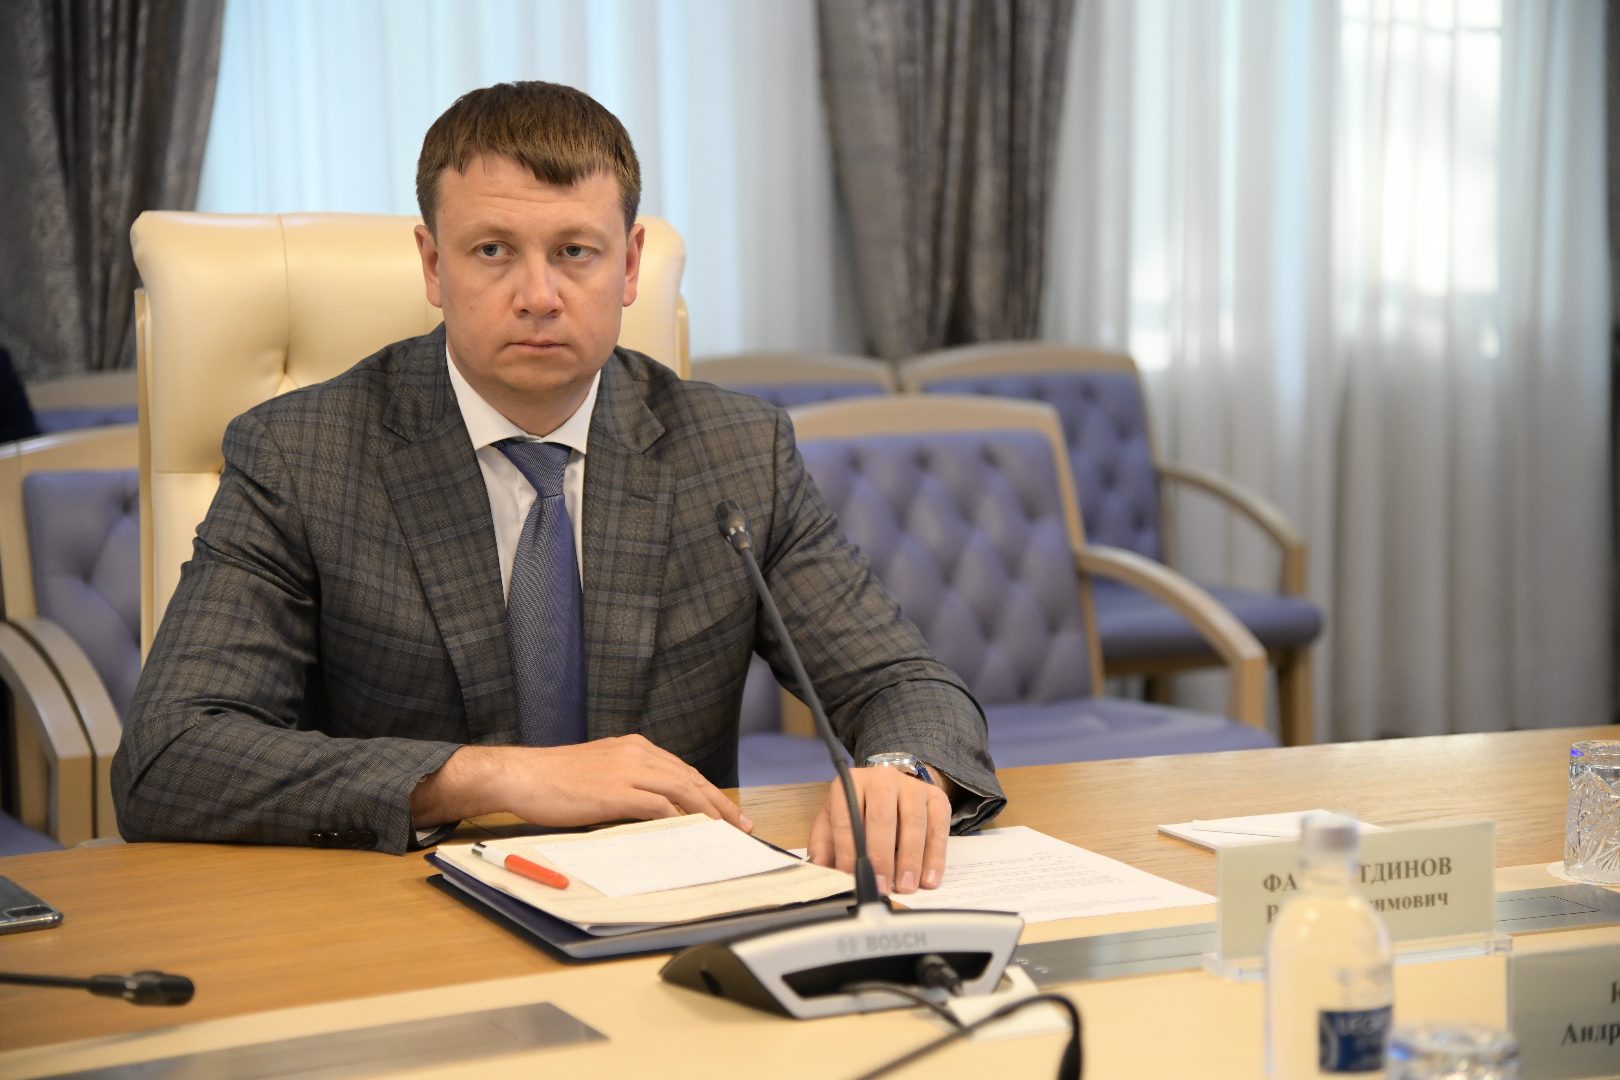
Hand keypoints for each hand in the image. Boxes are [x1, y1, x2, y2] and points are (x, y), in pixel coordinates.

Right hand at [411, 735, 752, 832]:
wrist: (521, 775)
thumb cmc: (554, 779)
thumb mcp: (599, 773)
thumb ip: (630, 786)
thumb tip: (657, 812)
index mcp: (634, 748)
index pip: (683, 770)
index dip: (710, 792)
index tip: (729, 812)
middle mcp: (636, 753)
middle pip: (690, 778)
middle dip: (720, 804)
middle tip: (742, 826)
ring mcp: (626, 770)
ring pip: (681, 789)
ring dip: (708, 812)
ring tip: (725, 833)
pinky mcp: (613, 791)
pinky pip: (657, 805)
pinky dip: (679, 818)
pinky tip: (691, 833)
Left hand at [807, 767, 949, 894]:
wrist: (892, 787)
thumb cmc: (860, 811)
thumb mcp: (835, 820)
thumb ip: (825, 843)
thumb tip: (820, 868)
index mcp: (852, 782)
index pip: (847, 817)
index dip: (848, 850)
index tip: (852, 877)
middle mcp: (883, 778)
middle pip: (882, 818)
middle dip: (881, 856)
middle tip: (881, 887)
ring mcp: (912, 786)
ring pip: (913, 822)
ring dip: (910, 859)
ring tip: (905, 886)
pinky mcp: (936, 798)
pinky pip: (939, 828)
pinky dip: (935, 856)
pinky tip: (929, 879)